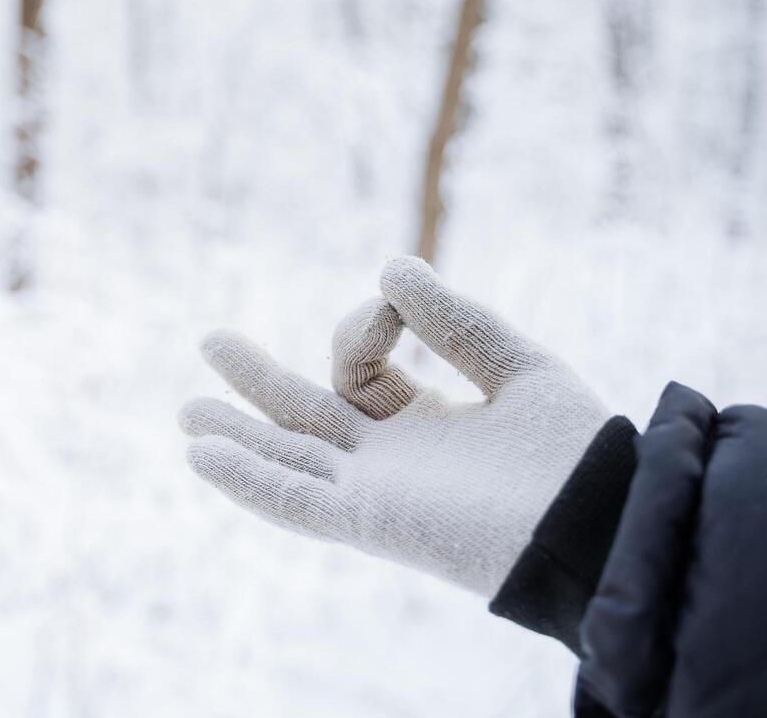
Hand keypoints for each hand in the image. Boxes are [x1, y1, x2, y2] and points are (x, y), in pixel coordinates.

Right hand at [178, 257, 608, 595]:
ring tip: (186, 412)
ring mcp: (377, 495)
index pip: (361, 371)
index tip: (391, 299)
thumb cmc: (578, 454)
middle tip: (210, 343)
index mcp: (428, 427)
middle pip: (307, 417)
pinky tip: (199, 455)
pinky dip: (246, 480)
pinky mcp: (372, 522)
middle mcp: (394, 462)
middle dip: (257, 382)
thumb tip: (389, 267)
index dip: (362, 324)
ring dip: (236, 435)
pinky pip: (295, 501)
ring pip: (288, 459)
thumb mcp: (517, 365)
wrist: (604, 520)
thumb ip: (454, 321)